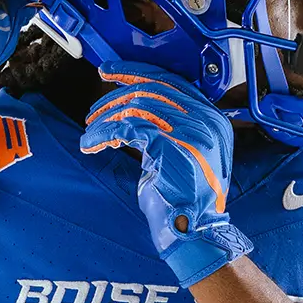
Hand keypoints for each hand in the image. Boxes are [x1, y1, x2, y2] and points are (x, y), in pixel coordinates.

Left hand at [80, 62, 252, 287]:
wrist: (195, 232)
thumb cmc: (185, 198)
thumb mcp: (182, 153)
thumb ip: (169, 127)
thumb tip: (135, 111)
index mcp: (211, 118)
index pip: (172, 80)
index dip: (137, 72)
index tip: (111, 70)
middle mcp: (205, 119)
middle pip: (153, 88)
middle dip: (116, 94)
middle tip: (93, 108)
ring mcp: (191, 129)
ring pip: (137, 106)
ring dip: (107, 117)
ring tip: (91, 129)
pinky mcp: (170, 143)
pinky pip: (126, 128)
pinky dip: (103, 134)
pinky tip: (91, 143)